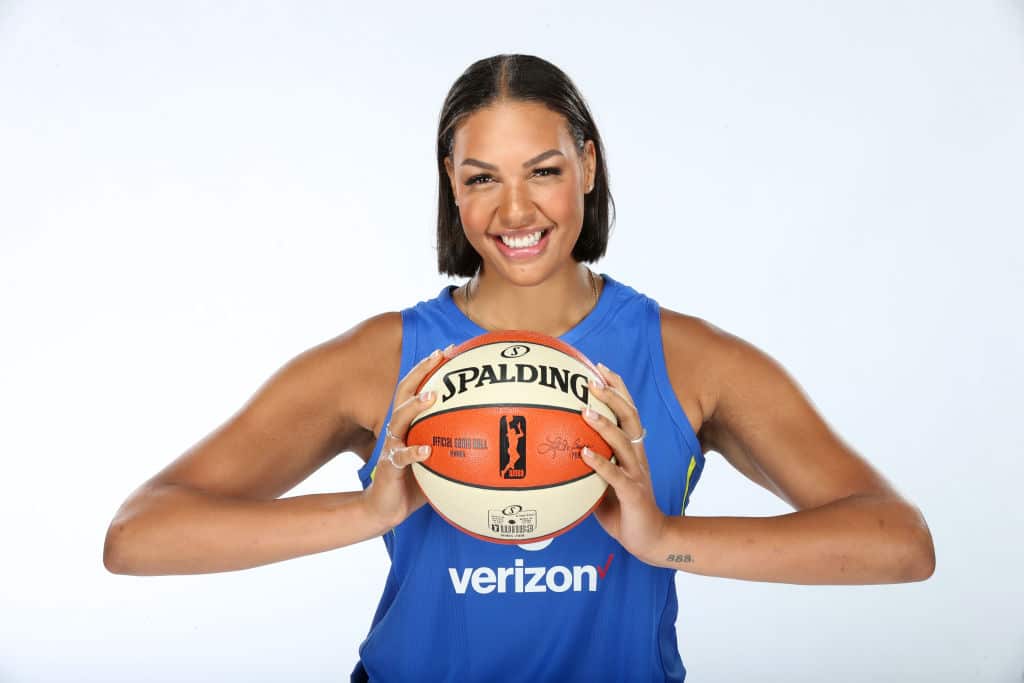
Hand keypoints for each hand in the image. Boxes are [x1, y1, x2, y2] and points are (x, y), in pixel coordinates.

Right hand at [363, 344, 453, 531]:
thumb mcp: (438, 461)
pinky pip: (401, 457)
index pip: (417, 387)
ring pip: (399, 419)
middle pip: (404, 392)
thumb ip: (456, 447)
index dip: (429, 368)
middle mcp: (398, 430)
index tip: (450, 350)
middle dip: (420, 371)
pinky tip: (427, 451)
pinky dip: (414, 453)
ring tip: (432, 395)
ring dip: (415, 405)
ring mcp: (391, 446)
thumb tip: (495, 439)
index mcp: (409, 425)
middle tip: (438, 356)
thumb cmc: (415, 483)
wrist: (385, 508)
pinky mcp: (389, 467)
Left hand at [581, 363, 667, 562]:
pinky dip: (599, 463)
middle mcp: (637, 456)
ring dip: (604, 425)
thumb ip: (584, 464)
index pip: (627, 411)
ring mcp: (637, 473)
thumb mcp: (600, 482)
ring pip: (623, 442)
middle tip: (592, 380)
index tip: (599, 367)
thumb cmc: (622, 509)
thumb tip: (551, 451)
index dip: (617, 388)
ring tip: (585, 410)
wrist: (650, 539)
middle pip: (629, 417)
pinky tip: (584, 453)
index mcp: (631, 450)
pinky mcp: (634, 493)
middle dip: (612, 396)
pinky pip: (615, 476)